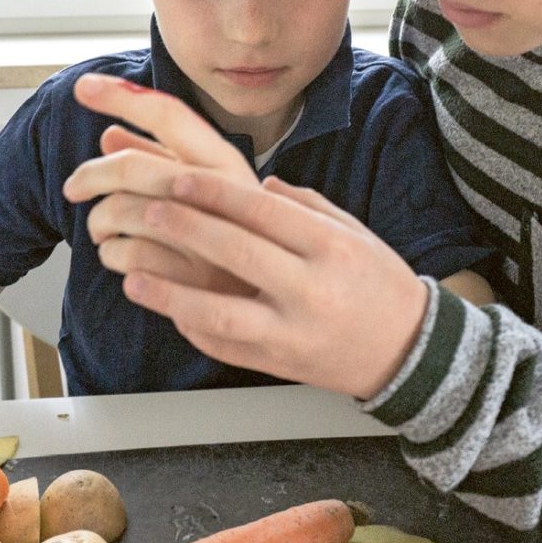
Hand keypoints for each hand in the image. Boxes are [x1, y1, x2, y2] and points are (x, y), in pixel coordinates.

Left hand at [65, 74, 429, 398]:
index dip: (215, 194)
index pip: (264, 213)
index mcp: (331, 248)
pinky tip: (164, 308)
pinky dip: (190, 326)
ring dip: (171, 292)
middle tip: (147, 209)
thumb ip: (303, 205)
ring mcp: (293, 333)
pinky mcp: (279, 365)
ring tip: (133, 273)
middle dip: (185, 229)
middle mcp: (311, 290)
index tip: (178, 178)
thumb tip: (258, 183)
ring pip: (221, 313)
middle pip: (236, 254)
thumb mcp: (352, 231)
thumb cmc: (379, 283)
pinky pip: (225, 346)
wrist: (408, 351)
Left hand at [65, 74, 257, 294]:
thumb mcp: (214, 192)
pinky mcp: (194, 284)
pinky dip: (112, 257)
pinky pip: (127, 257)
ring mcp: (211, 242)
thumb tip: (110, 135)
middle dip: (90, 175)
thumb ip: (162, 160)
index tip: (84, 86)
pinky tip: (121, 260)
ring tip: (104, 232)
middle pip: (133, 167)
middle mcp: (223, 197)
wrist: (287, 304)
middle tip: (74, 188)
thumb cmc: (243, 242)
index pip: (170, 116)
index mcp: (228, 166)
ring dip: (99, 222)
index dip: (121, 97)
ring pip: (122, 213)